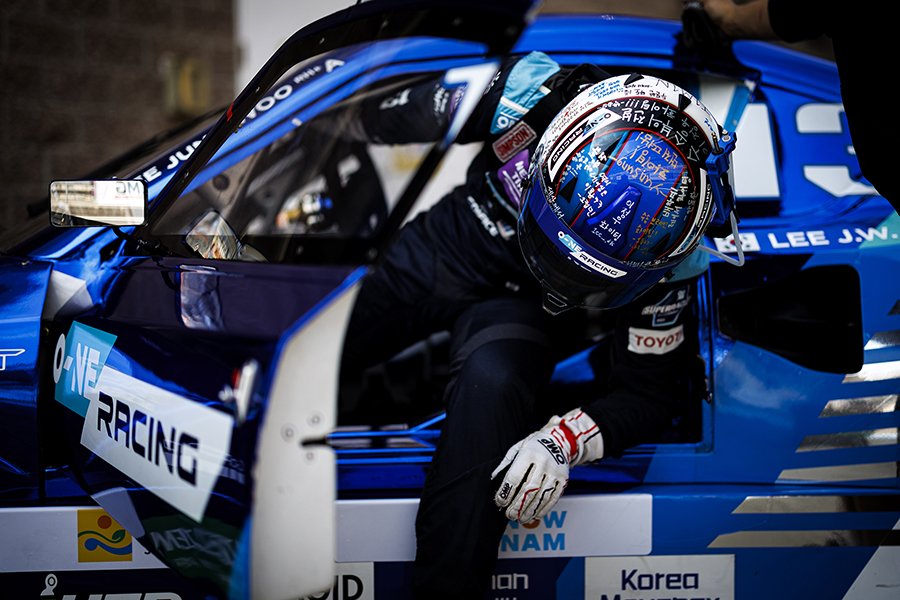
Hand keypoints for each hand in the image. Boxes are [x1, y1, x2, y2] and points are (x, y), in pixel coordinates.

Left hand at [492, 409, 601, 523]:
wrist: (558, 441)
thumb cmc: (532, 447)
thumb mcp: (517, 449)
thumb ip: (506, 464)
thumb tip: (494, 480)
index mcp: (529, 454)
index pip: (515, 476)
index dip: (506, 491)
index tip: (500, 501)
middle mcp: (543, 463)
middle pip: (529, 489)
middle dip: (517, 505)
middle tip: (509, 515)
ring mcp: (555, 472)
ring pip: (541, 496)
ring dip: (529, 511)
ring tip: (520, 519)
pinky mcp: (563, 480)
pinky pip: (553, 498)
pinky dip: (543, 510)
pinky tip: (534, 516)